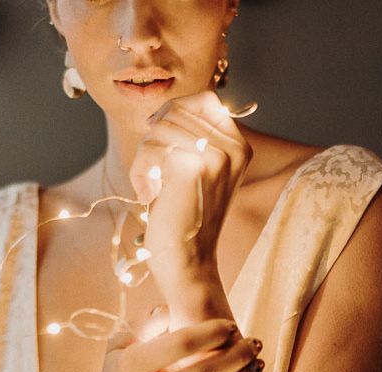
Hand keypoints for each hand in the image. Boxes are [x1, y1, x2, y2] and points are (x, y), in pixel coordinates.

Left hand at [128, 90, 252, 280]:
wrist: (188, 262)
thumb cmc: (186, 219)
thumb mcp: (199, 174)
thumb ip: (193, 140)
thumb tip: (162, 110)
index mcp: (241, 147)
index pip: (205, 100)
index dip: (174, 111)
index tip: (156, 135)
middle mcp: (234, 149)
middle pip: (178, 111)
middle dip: (154, 137)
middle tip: (152, 171)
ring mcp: (214, 156)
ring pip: (160, 128)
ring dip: (145, 157)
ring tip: (150, 187)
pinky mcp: (190, 167)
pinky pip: (150, 148)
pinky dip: (140, 170)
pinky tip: (147, 195)